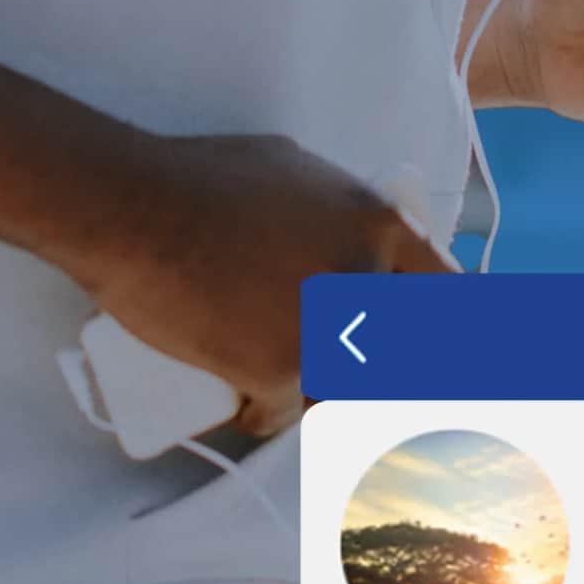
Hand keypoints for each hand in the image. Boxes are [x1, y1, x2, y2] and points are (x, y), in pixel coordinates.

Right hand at [73, 130, 450, 439]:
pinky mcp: (276, 373)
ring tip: (273, 373)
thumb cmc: (203, 177)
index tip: (438, 349)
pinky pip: (279, 415)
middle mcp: (363, 281)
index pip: (449, 293)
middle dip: (370, 368)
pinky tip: (240, 402)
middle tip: (330, 364)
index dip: (450, 328)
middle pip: (398, 354)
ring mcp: (324, 332)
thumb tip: (352, 235)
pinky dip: (258, 413)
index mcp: (377, 226)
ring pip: (336, 393)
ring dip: (310, 397)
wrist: (134, 210)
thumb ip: (336, 210)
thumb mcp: (293, 168)